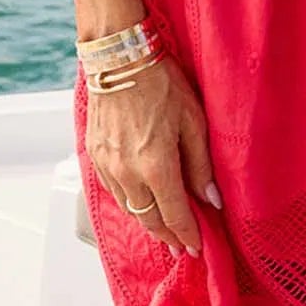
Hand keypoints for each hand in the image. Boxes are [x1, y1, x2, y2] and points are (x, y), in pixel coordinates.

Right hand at [84, 52, 219, 259]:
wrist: (120, 58)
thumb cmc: (160, 82)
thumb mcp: (193, 121)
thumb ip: (201, 165)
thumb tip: (211, 199)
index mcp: (155, 165)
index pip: (174, 215)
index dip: (188, 235)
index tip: (198, 247)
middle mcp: (126, 172)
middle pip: (149, 219)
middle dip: (168, 236)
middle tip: (182, 246)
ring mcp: (107, 165)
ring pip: (130, 208)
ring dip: (148, 221)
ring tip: (164, 228)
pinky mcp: (94, 155)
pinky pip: (114, 191)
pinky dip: (131, 202)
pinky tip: (141, 201)